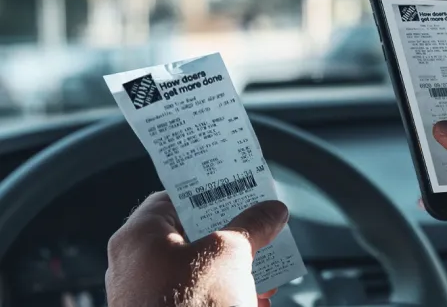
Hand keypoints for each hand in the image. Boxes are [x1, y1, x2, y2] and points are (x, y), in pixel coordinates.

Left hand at [106, 192, 287, 306]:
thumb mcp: (230, 254)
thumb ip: (253, 225)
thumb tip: (272, 210)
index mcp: (139, 237)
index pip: (173, 197)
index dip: (209, 192)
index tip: (238, 190)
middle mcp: (134, 266)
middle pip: (188, 235)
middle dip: (230, 234)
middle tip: (258, 227)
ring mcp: (145, 298)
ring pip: (195, 270)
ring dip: (233, 269)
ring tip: (265, 270)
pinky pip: (194, 299)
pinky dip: (224, 296)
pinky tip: (255, 301)